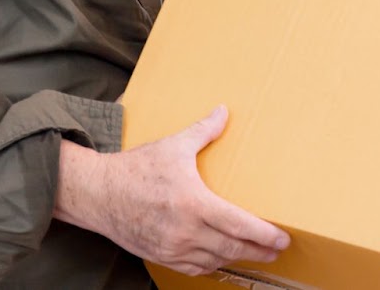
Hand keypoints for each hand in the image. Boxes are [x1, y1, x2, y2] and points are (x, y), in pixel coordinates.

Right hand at [55, 106, 288, 276]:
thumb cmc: (135, 169)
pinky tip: (222, 259)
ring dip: (238, 258)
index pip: (239, 225)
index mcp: (193, 203)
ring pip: (216, 260)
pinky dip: (213, 265)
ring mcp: (173, 248)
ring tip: (256, 253)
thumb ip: (203, 131)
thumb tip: (224, 111)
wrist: (98, 194)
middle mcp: (186, 231)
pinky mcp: (161, 257)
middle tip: (277, 249)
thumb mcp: (173, 146)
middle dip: (259, 250)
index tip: (282, 238)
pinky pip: (195, 268)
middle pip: (233, 248)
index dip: (265, 235)